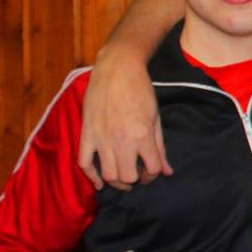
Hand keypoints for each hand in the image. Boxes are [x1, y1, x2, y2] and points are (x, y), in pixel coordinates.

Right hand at [78, 45, 168, 189]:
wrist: (117, 69)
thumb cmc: (140, 91)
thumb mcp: (155, 118)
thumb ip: (160, 147)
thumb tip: (168, 172)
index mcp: (142, 135)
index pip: (153, 169)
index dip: (154, 173)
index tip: (152, 169)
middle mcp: (121, 140)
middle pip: (128, 177)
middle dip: (135, 179)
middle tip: (137, 173)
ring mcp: (101, 138)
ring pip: (108, 175)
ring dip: (116, 181)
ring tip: (121, 178)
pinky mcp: (86, 134)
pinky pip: (84, 164)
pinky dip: (91, 177)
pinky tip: (100, 182)